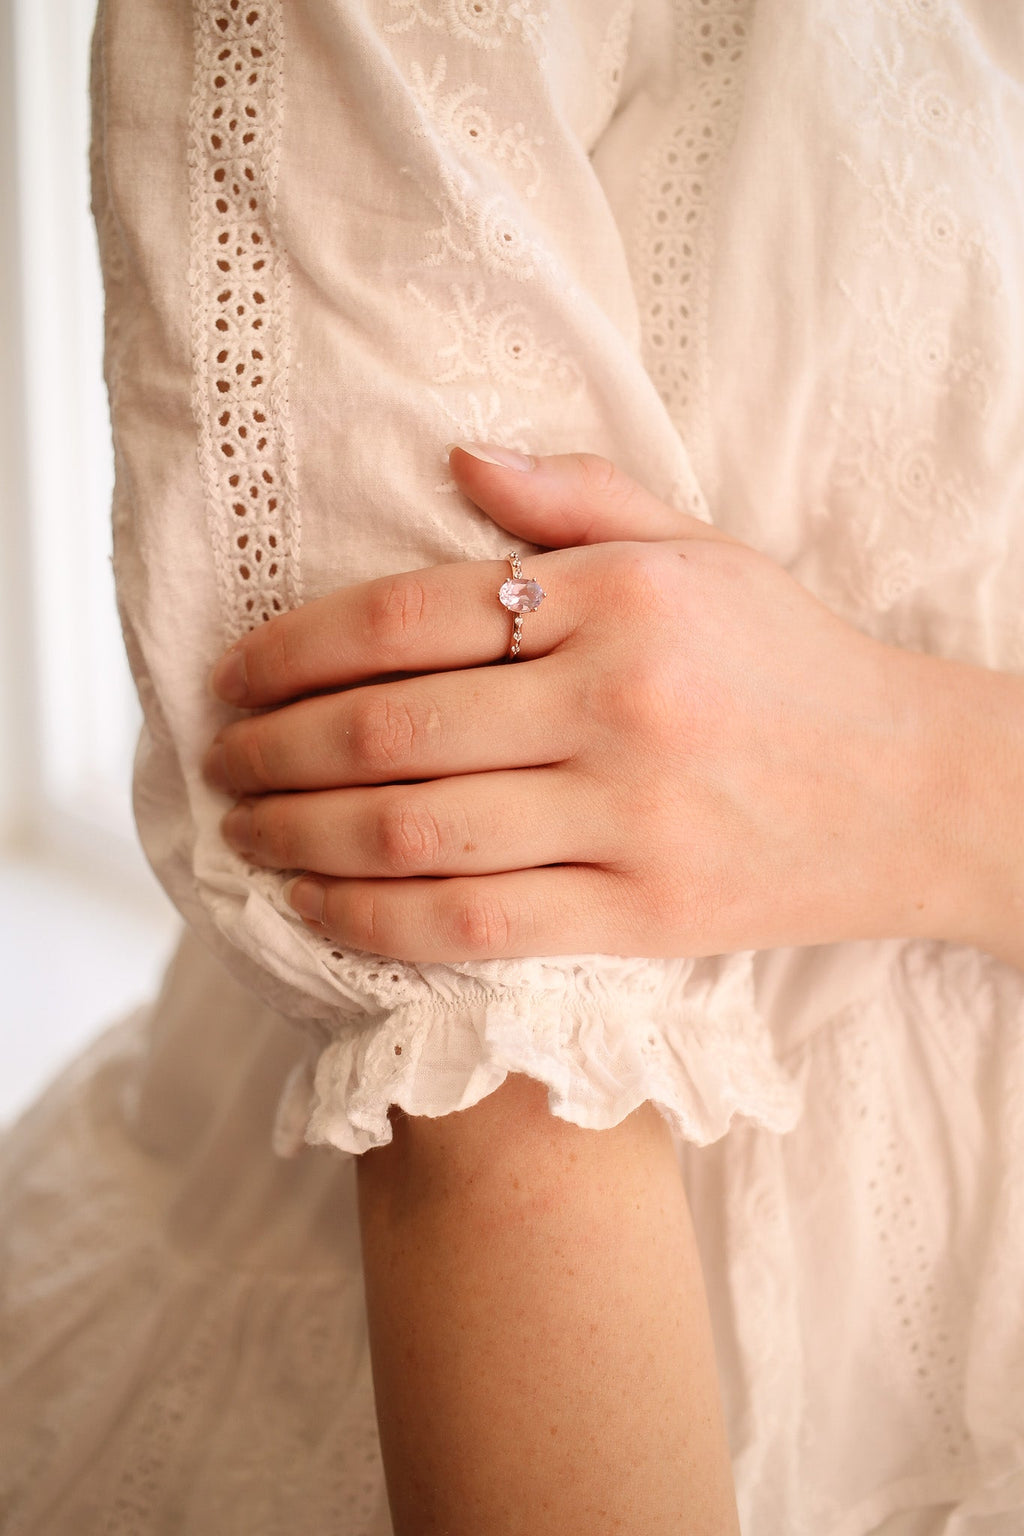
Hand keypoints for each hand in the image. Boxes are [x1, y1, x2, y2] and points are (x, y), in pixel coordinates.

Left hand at [201, 447, 959, 962]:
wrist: (911, 790)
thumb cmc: (790, 662)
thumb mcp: (703, 547)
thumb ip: (577, 498)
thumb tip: (452, 459)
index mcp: (622, 597)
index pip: (411, 616)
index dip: (295, 650)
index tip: (235, 674)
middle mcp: (617, 704)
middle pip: (391, 731)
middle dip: (274, 748)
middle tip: (219, 756)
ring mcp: (628, 818)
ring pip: (414, 833)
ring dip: (299, 834)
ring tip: (245, 829)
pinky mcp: (640, 916)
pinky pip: (473, 923)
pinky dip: (370, 920)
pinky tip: (314, 906)